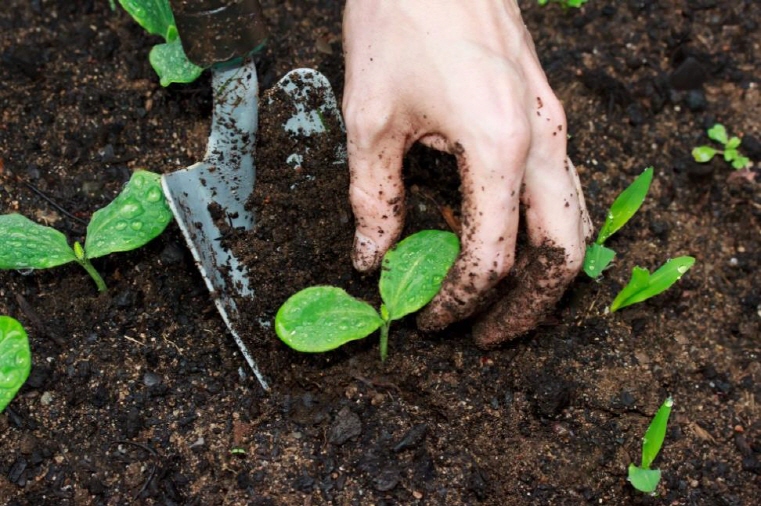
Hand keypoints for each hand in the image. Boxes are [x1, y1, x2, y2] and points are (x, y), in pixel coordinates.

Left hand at [342, 0, 591, 347]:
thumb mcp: (370, 118)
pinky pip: (559, 191)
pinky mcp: (544, 114)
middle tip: (485, 336)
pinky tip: (496, 237)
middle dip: (527, 308)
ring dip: (539, 273)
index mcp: (499, 146)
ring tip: (496, 301)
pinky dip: (535, 231)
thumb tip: (372, 258)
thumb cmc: (400, 18)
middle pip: (563, 255)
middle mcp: (543, 141)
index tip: (427, 318)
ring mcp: (553, 126)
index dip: (458, 301)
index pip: (492, 257)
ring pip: (573, 224)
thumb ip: (373, 199)